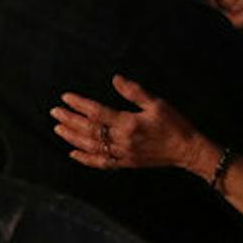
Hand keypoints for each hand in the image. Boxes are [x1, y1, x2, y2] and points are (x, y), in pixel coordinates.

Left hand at [51, 75, 201, 171]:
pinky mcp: (125, 163)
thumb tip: (115, 78)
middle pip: (89, 130)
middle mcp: (122, 140)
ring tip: (58, 128)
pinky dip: (85, 159)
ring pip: (90, 147)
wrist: (186, 149)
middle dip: (70, 120)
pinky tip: (73, 153)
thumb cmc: (174, 124)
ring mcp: (122, 154)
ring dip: (72, 138)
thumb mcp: (157, 103)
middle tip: (55, 112)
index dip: (80, 105)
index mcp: (129, 123)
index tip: (66, 97)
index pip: (97, 112)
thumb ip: (134, 91)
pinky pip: (100, 163)